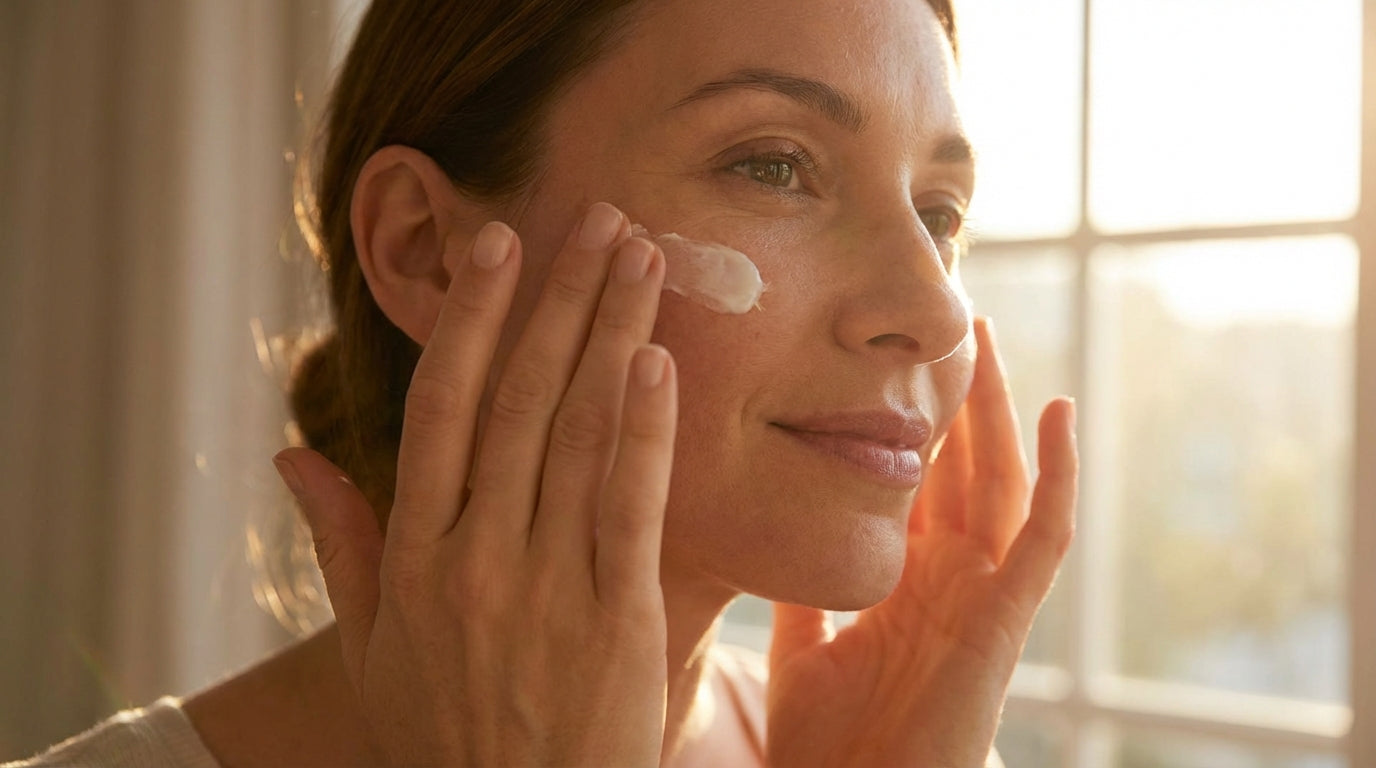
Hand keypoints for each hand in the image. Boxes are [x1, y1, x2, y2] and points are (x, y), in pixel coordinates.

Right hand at [273, 203, 674, 766]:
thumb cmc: (442, 733)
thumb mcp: (369, 648)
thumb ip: (339, 545)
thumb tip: (292, 456)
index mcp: (415, 556)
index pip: (439, 410)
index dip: (470, 320)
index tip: (499, 246)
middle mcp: (476, 557)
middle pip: (520, 401)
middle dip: (562, 301)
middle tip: (600, 219)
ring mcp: (546, 586)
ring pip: (577, 435)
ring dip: (612, 337)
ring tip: (643, 260)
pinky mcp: (616, 620)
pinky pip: (630, 507)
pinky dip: (642, 430)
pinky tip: (657, 361)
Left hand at [765, 317, 1077, 767]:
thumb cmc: (829, 747)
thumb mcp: (805, 650)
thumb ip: (807, 593)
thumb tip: (784, 535)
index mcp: (906, 583)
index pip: (917, 482)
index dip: (912, 422)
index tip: (893, 360)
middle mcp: (950, 580)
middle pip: (961, 467)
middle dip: (956, 396)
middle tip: (943, 319)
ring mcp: (983, 596)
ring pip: (1001, 481)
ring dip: (1000, 410)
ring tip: (985, 336)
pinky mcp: (1005, 620)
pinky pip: (1044, 535)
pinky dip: (1058, 474)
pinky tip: (1057, 409)